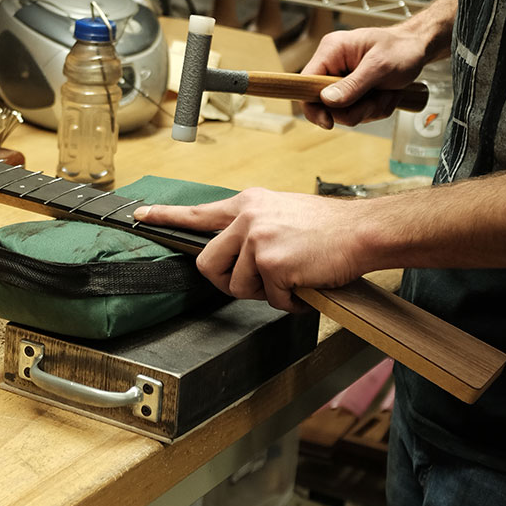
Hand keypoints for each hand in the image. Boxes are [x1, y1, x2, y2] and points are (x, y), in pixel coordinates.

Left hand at [135, 189, 363, 311]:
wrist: (362, 231)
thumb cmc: (328, 228)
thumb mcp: (281, 212)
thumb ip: (251, 227)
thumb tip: (232, 253)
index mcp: (247, 203)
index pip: (198, 213)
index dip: (166, 217)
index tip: (142, 216)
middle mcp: (247, 218)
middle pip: (208, 264)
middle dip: (229, 283)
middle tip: (258, 283)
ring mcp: (258, 239)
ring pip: (239, 286)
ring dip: (267, 292)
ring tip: (294, 276)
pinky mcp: (272, 263)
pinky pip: (270, 299)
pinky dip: (290, 301)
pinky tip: (306, 284)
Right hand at [301, 24, 439, 129]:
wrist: (418, 49)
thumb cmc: (402, 49)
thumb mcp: (380, 67)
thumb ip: (353, 85)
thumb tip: (327, 100)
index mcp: (332, 51)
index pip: (306, 83)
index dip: (313, 106)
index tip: (329, 122)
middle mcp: (333, 66)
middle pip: (327, 105)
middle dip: (356, 108)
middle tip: (376, 98)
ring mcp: (343, 80)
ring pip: (346, 112)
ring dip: (370, 108)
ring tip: (386, 92)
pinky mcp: (354, 91)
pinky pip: (358, 112)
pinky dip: (376, 108)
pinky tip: (387, 94)